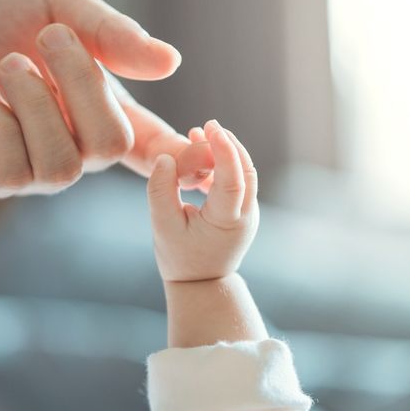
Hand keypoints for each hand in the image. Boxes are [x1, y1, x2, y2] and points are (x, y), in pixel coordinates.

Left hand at [0, 0, 209, 197]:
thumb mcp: (58, 4)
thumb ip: (111, 34)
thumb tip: (171, 64)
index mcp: (100, 105)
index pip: (152, 144)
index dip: (183, 160)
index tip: (209, 161)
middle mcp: (74, 144)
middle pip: (111, 146)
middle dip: (82, 85)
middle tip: (47, 39)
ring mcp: (33, 166)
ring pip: (64, 166)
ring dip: (35, 105)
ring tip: (9, 65)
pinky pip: (16, 173)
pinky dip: (2, 127)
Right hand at [147, 120, 258, 281]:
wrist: (201, 285)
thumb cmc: (179, 258)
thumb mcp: (162, 226)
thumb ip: (161, 191)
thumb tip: (167, 158)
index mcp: (227, 221)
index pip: (233, 178)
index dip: (224, 150)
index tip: (211, 128)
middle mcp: (245, 216)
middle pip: (246, 169)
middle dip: (228, 144)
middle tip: (208, 125)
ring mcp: (249, 214)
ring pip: (245, 173)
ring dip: (227, 152)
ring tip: (200, 135)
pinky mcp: (244, 212)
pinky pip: (239, 181)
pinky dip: (225, 165)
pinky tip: (203, 154)